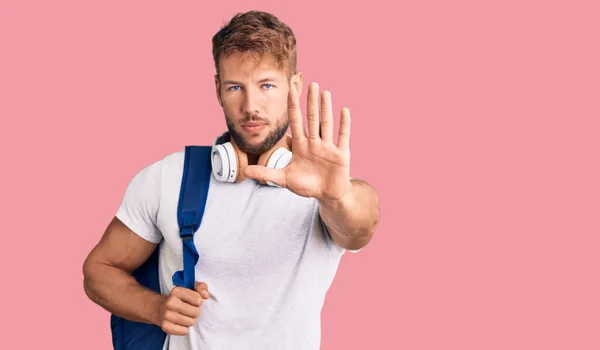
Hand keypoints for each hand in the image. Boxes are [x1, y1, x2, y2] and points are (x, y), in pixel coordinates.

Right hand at [158, 282, 209, 334]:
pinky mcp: (166, 327)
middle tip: (189, 310)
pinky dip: (184, 329)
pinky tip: (180, 323)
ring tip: (184, 316)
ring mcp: (167, 315)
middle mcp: (170, 302)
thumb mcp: (191, 288)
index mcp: (177, 291)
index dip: (198, 302)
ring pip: (191, 322)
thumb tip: (206, 296)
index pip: (198, 300)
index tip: (193, 302)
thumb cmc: (180, 298)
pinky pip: (185, 331)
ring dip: (190, 320)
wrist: (160, 308)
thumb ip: (201, 287)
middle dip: (195, 312)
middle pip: (196, 312)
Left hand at [244, 82, 351, 202]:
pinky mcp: (341, 154)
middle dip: (311, 102)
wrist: (327, 194)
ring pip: (326, 124)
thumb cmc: (306, 185)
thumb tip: (245, 171)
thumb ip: (266, 173)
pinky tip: (344, 110)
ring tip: (325, 92)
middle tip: (311, 83)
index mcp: (300, 146)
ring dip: (326, 108)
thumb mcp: (284, 179)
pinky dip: (344, 124)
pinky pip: (343, 137)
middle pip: (312, 118)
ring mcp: (328, 147)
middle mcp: (314, 142)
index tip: (291, 90)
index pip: (296, 122)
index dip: (293, 106)